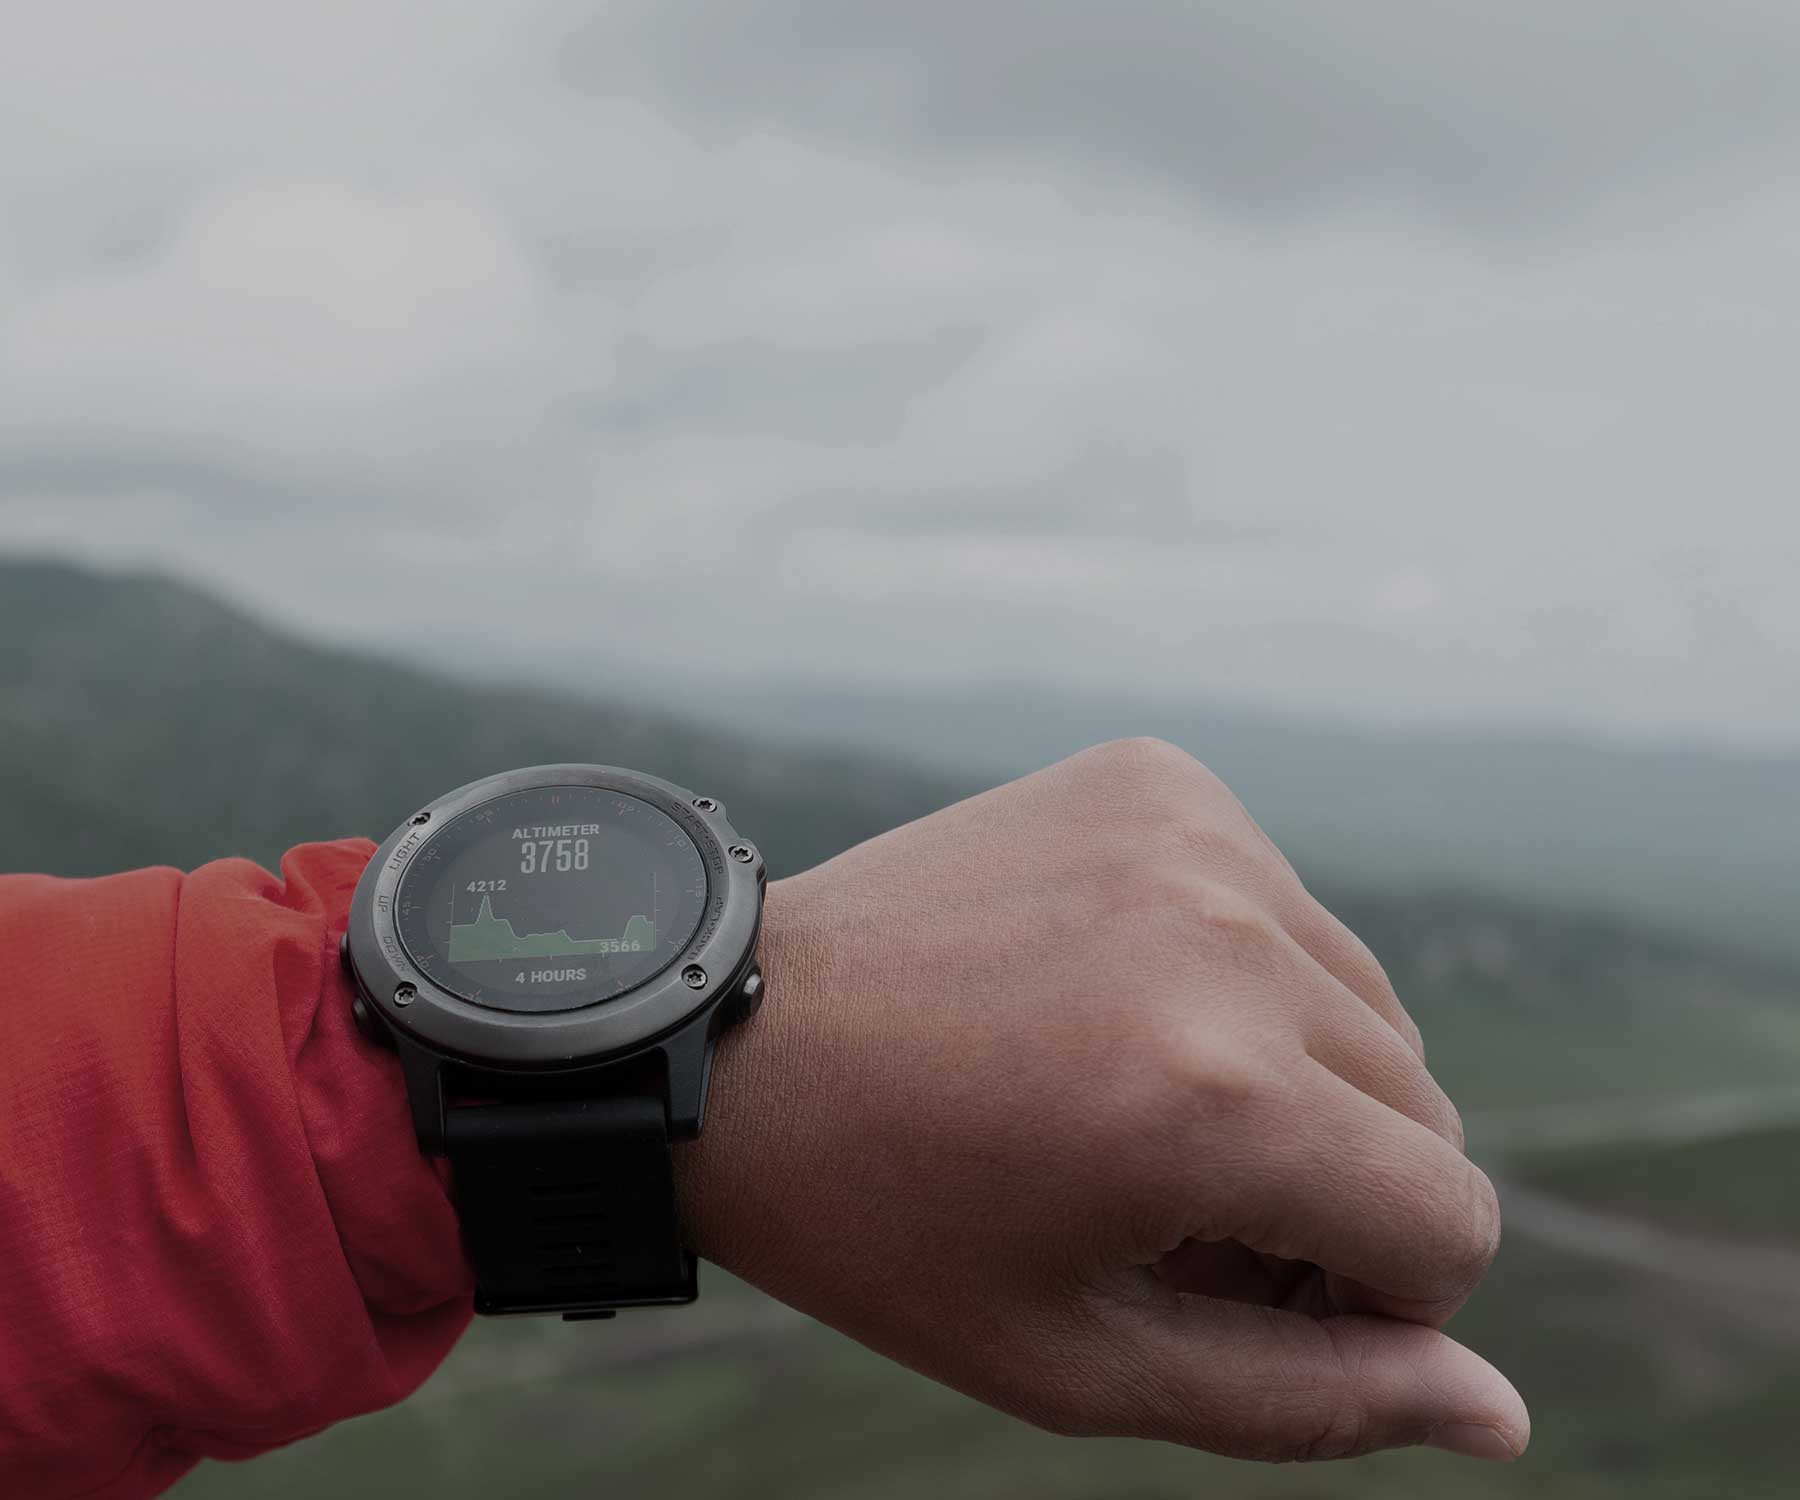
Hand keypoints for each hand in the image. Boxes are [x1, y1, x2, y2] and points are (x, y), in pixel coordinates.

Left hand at [677, 739, 1527, 1463]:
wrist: (731, 1033)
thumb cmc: (888, 1222)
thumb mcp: (1081, 1360)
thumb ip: (1310, 1400)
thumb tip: (1501, 1414)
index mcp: (1212, 1100)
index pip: (1450, 1224)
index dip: (1366, 1294)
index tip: (1242, 1289)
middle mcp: (1225, 940)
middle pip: (1421, 1111)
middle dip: (1329, 1190)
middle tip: (1174, 1210)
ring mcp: (1193, 837)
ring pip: (1367, 1006)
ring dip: (1292, 1078)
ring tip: (1137, 1105)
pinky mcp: (1159, 779)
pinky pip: (1286, 908)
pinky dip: (1237, 972)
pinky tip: (1114, 998)